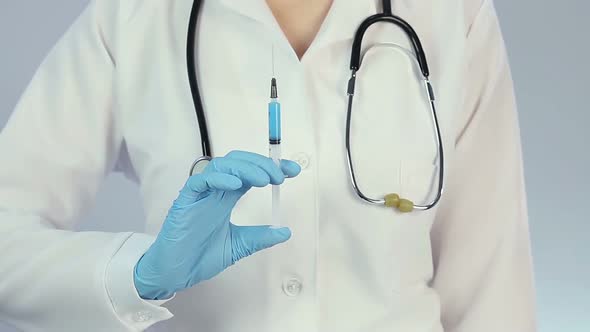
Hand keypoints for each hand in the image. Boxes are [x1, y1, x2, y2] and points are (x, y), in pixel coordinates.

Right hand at [133, 150, 300, 299]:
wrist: (176, 272)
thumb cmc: (199, 256)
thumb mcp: (239, 246)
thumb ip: (260, 237)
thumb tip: (284, 232)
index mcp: (226, 197)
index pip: (251, 172)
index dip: (271, 167)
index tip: (292, 171)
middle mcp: (214, 191)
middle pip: (238, 162)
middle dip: (261, 164)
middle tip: (280, 176)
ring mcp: (200, 194)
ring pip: (221, 166)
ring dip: (245, 168)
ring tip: (263, 179)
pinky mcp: (185, 201)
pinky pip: (200, 181)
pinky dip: (218, 179)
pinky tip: (236, 185)